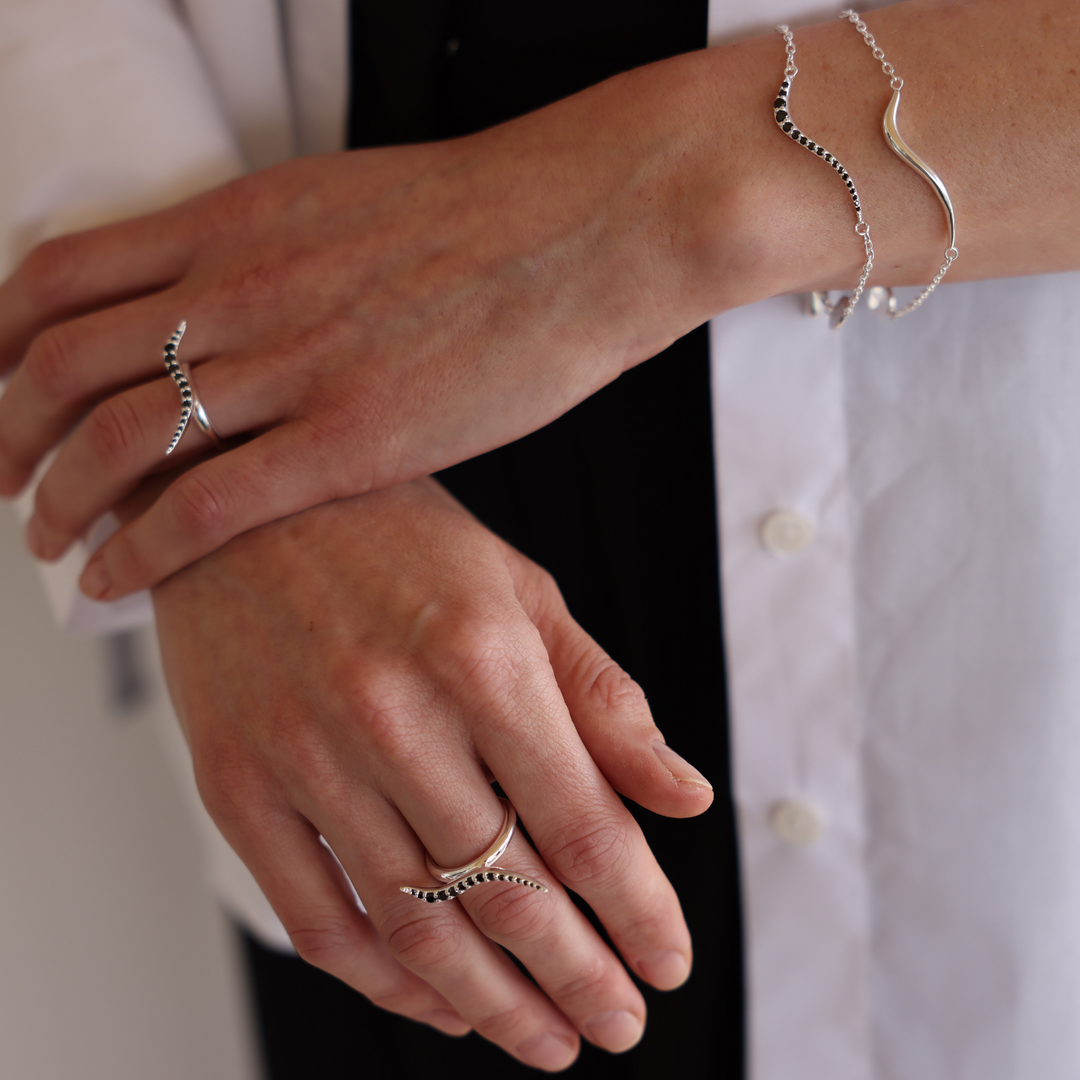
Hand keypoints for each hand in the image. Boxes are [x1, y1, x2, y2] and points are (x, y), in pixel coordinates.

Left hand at [0, 55, 738, 599]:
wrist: (586, 226)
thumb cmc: (489, 217)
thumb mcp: (346, 202)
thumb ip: (270, 249)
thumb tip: (233, 294)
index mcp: (236, 220)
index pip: (57, 277)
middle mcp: (240, 287)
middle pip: (58, 362)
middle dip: (7, 431)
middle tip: (2, 479)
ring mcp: (292, 363)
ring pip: (115, 440)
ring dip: (60, 501)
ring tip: (50, 543)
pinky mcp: (351, 437)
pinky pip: (204, 504)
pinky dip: (140, 550)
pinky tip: (119, 580)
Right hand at [151, 477, 712, 1070]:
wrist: (239, 498)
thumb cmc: (395, 537)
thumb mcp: (521, 591)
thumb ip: (603, 699)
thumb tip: (684, 797)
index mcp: (481, 657)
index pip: (581, 823)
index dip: (637, 910)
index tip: (668, 962)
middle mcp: (392, 713)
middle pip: (505, 892)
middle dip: (578, 977)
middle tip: (618, 1026)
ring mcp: (303, 755)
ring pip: (414, 925)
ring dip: (491, 1003)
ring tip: (544, 1041)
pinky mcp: (236, 785)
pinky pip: (316, 919)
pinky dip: (384, 981)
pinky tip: (436, 1001)